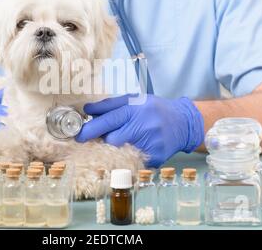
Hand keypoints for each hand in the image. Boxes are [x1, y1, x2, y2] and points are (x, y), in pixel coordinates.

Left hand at [76, 94, 203, 167]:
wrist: (183, 122)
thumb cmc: (153, 109)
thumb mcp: (134, 99)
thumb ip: (110, 104)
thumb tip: (87, 109)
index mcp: (136, 109)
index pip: (109, 120)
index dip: (92, 129)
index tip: (79, 135)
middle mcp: (143, 126)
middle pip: (112, 140)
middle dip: (104, 140)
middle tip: (103, 138)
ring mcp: (150, 144)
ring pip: (121, 153)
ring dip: (115, 150)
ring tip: (121, 142)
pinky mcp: (156, 157)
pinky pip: (134, 161)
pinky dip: (128, 157)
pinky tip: (134, 149)